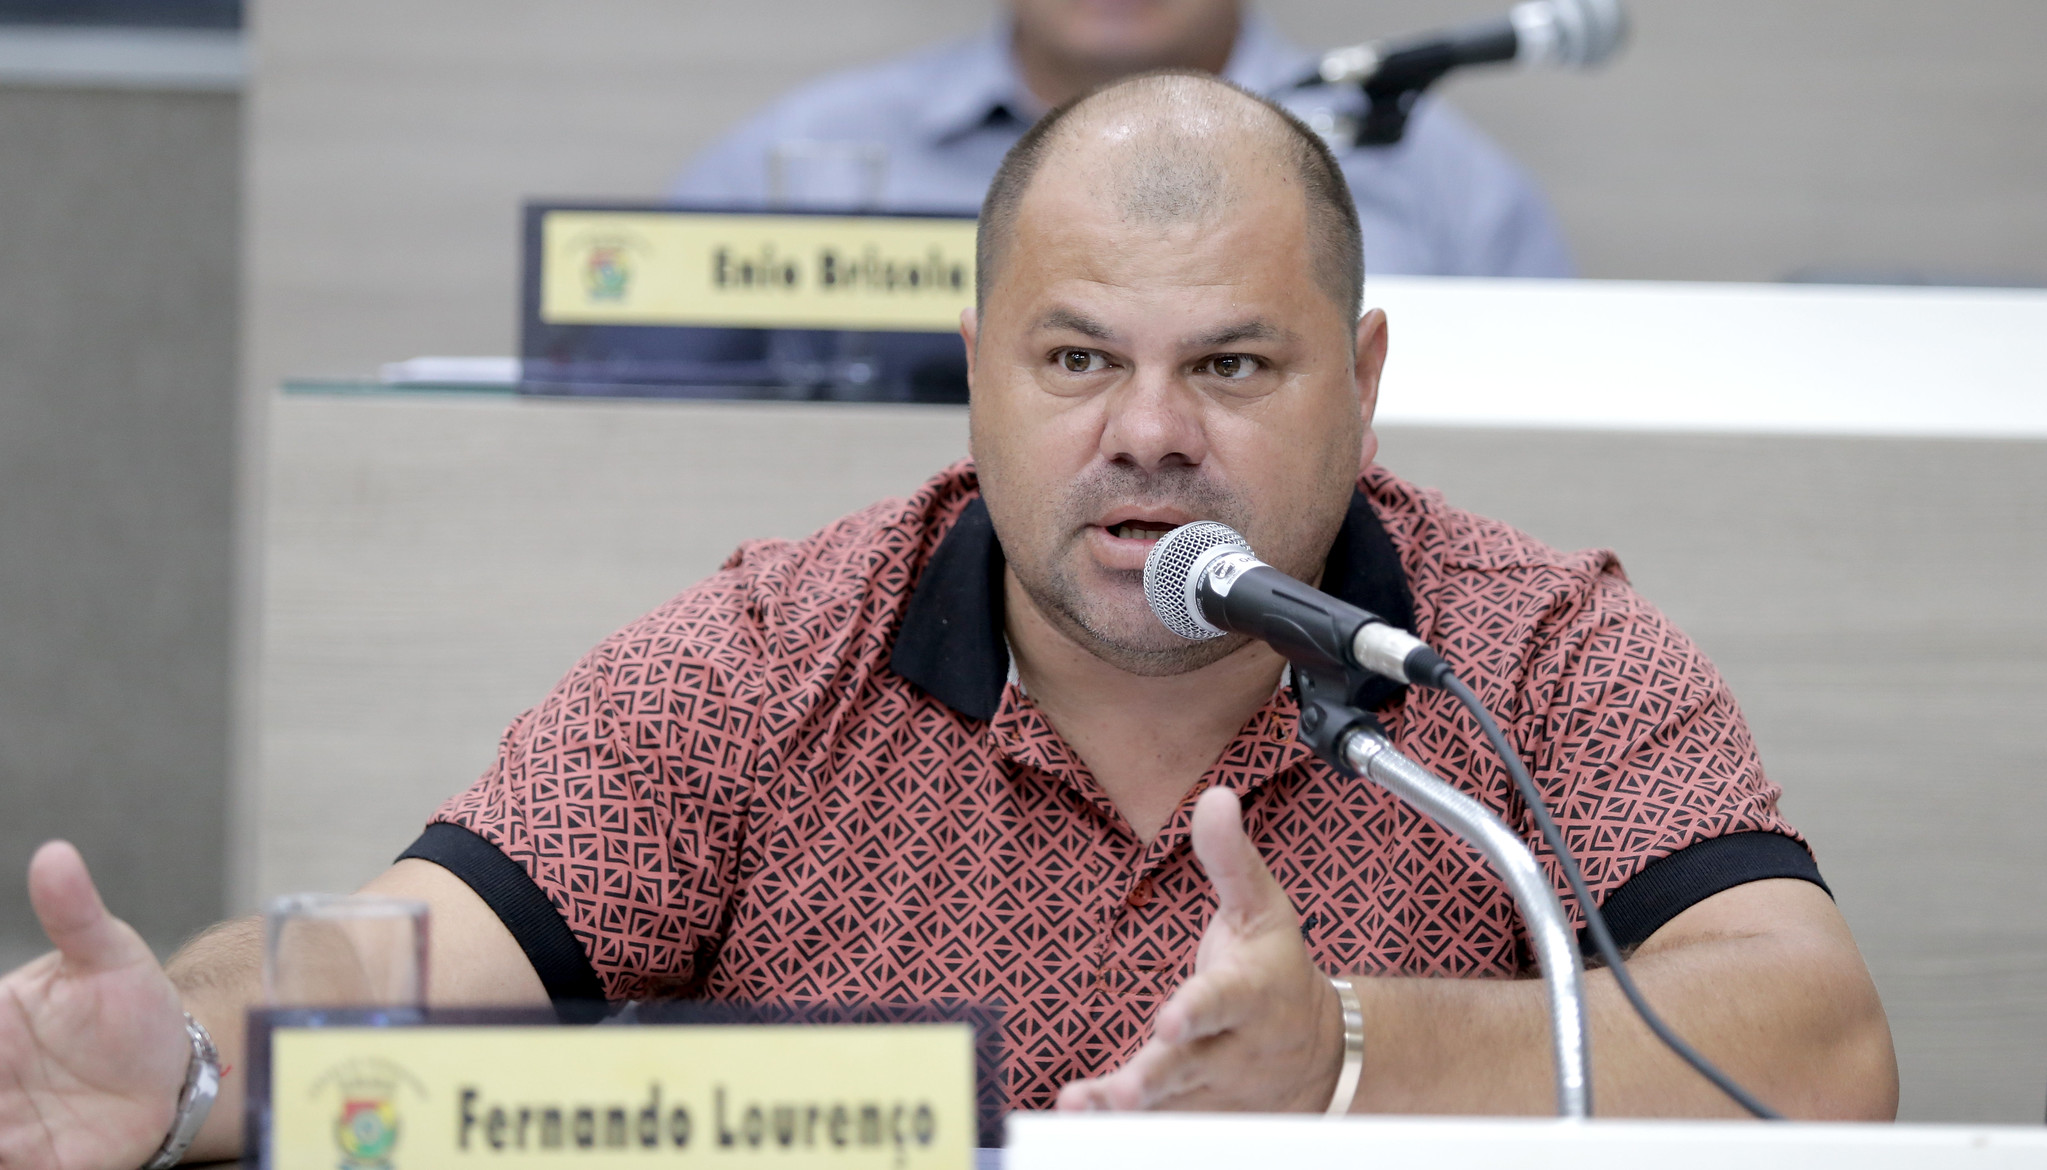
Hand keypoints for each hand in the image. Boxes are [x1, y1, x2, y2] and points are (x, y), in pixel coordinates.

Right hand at [0, 841, 190, 1169]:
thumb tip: (55, 855)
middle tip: (1, 1091)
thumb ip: (74, 913)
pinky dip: (12, 1164)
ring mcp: (7, 1131)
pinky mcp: (39, 1166)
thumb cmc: (131, 1003)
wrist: (178, 1066)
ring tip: (9, 1133)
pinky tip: (19, 1155)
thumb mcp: (110, 953)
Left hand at [1056, 787, 1345, 1111]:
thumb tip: (1215, 796)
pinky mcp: (1194, 1112)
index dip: (1198, 1011)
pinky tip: (1080, 1116)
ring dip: (1126, 1108)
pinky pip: (1157, 1124)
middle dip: (1157, 1080)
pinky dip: (1118, 1125)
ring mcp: (1213, 1087)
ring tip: (1083, 1106)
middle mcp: (1232, 1047)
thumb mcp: (1263, 907)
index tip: (1169, 1021)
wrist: (1325, 1055)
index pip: (1224, 1001)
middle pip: (1192, 1066)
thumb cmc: (1277, 970)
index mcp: (1250, 993)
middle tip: (1126, 1091)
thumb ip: (1230, 858)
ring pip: (1169, 1103)